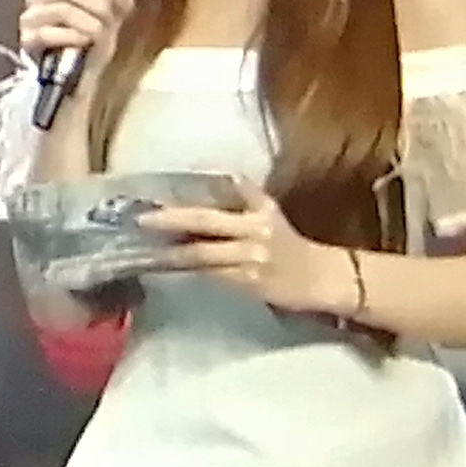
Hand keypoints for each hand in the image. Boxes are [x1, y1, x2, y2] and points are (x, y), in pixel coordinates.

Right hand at [18, 0, 149, 65]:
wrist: (78, 81)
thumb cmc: (91, 45)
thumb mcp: (109, 19)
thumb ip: (115, 3)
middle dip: (97, 4)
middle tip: (109, 20)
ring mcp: (29, 18)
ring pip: (62, 8)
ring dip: (89, 21)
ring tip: (100, 34)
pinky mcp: (27, 40)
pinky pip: (50, 32)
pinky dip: (73, 36)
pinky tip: (84, 42)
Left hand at [143, 186, 344, 316]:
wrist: (323, 278)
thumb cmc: (288, 246)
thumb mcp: (268, 215)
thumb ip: (240, 200)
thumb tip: (196, 193)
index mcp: (261, 206)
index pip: (228, 187)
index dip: (195, 186)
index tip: (163, 188)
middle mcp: (257, 227)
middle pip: (206, 220)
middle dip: (171, 219)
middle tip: (142, 219)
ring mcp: (253, 255)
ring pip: (203, 253)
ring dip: (172, 252)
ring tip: (146, 249)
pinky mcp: (250, 280)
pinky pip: (211, 275)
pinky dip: (188, 271)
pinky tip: (169, 269)